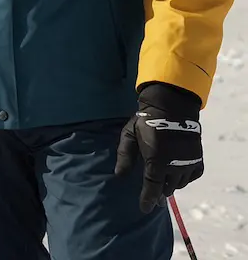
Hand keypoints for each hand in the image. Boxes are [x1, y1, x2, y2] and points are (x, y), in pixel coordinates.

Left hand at [115, 82, 203, 212]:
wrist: (172, 106)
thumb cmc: (147, 120)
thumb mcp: (130, 134)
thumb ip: (124, 155)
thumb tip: (118, 174)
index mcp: (157, 161)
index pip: (152, 188)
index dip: (148, 200)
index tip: (144, 208)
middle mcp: (174, 166)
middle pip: (166, 188)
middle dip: (158, 191)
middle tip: (153, 192)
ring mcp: (188, 164)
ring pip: (179, 184)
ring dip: (170, 183)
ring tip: (163, 179)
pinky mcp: (198, 160)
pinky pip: (192, 176)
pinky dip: (184, 177)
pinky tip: (177, 172)